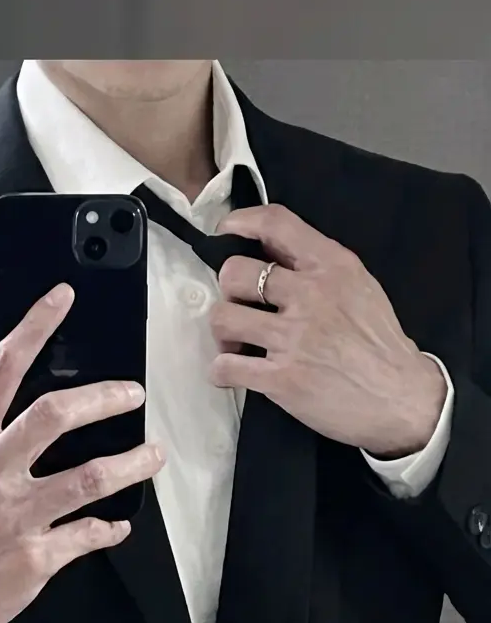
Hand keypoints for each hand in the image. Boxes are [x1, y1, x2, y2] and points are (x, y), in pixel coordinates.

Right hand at [0, 283, 162, 622]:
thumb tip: (37, 404)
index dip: (32, 330)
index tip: (61, 298)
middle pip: (52, 416)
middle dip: (102, 398)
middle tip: (133, 395)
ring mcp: (13, 516)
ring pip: (88, 478)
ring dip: (130, 465)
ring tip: (152, 455)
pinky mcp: (34, 557)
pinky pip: (88, 534)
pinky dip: (108, 528)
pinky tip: (117, 524)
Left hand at [208, 204, 446, 456]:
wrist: (402, 399)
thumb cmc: (379, 343)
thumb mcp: (360, 286)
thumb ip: (317, 266)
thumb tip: (267, 249)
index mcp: (332, 266)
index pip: (276, 223)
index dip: (240, 222)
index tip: (225, 232)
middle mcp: (311, 295)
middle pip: (235, 272)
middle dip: (228, 291)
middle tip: (240, 309)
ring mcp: (294, 338)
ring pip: (222, 317)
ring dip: (221, 332)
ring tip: (236, 343)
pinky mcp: (282, 379)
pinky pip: (225, 367)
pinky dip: (221, 371)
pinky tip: (233, 373)